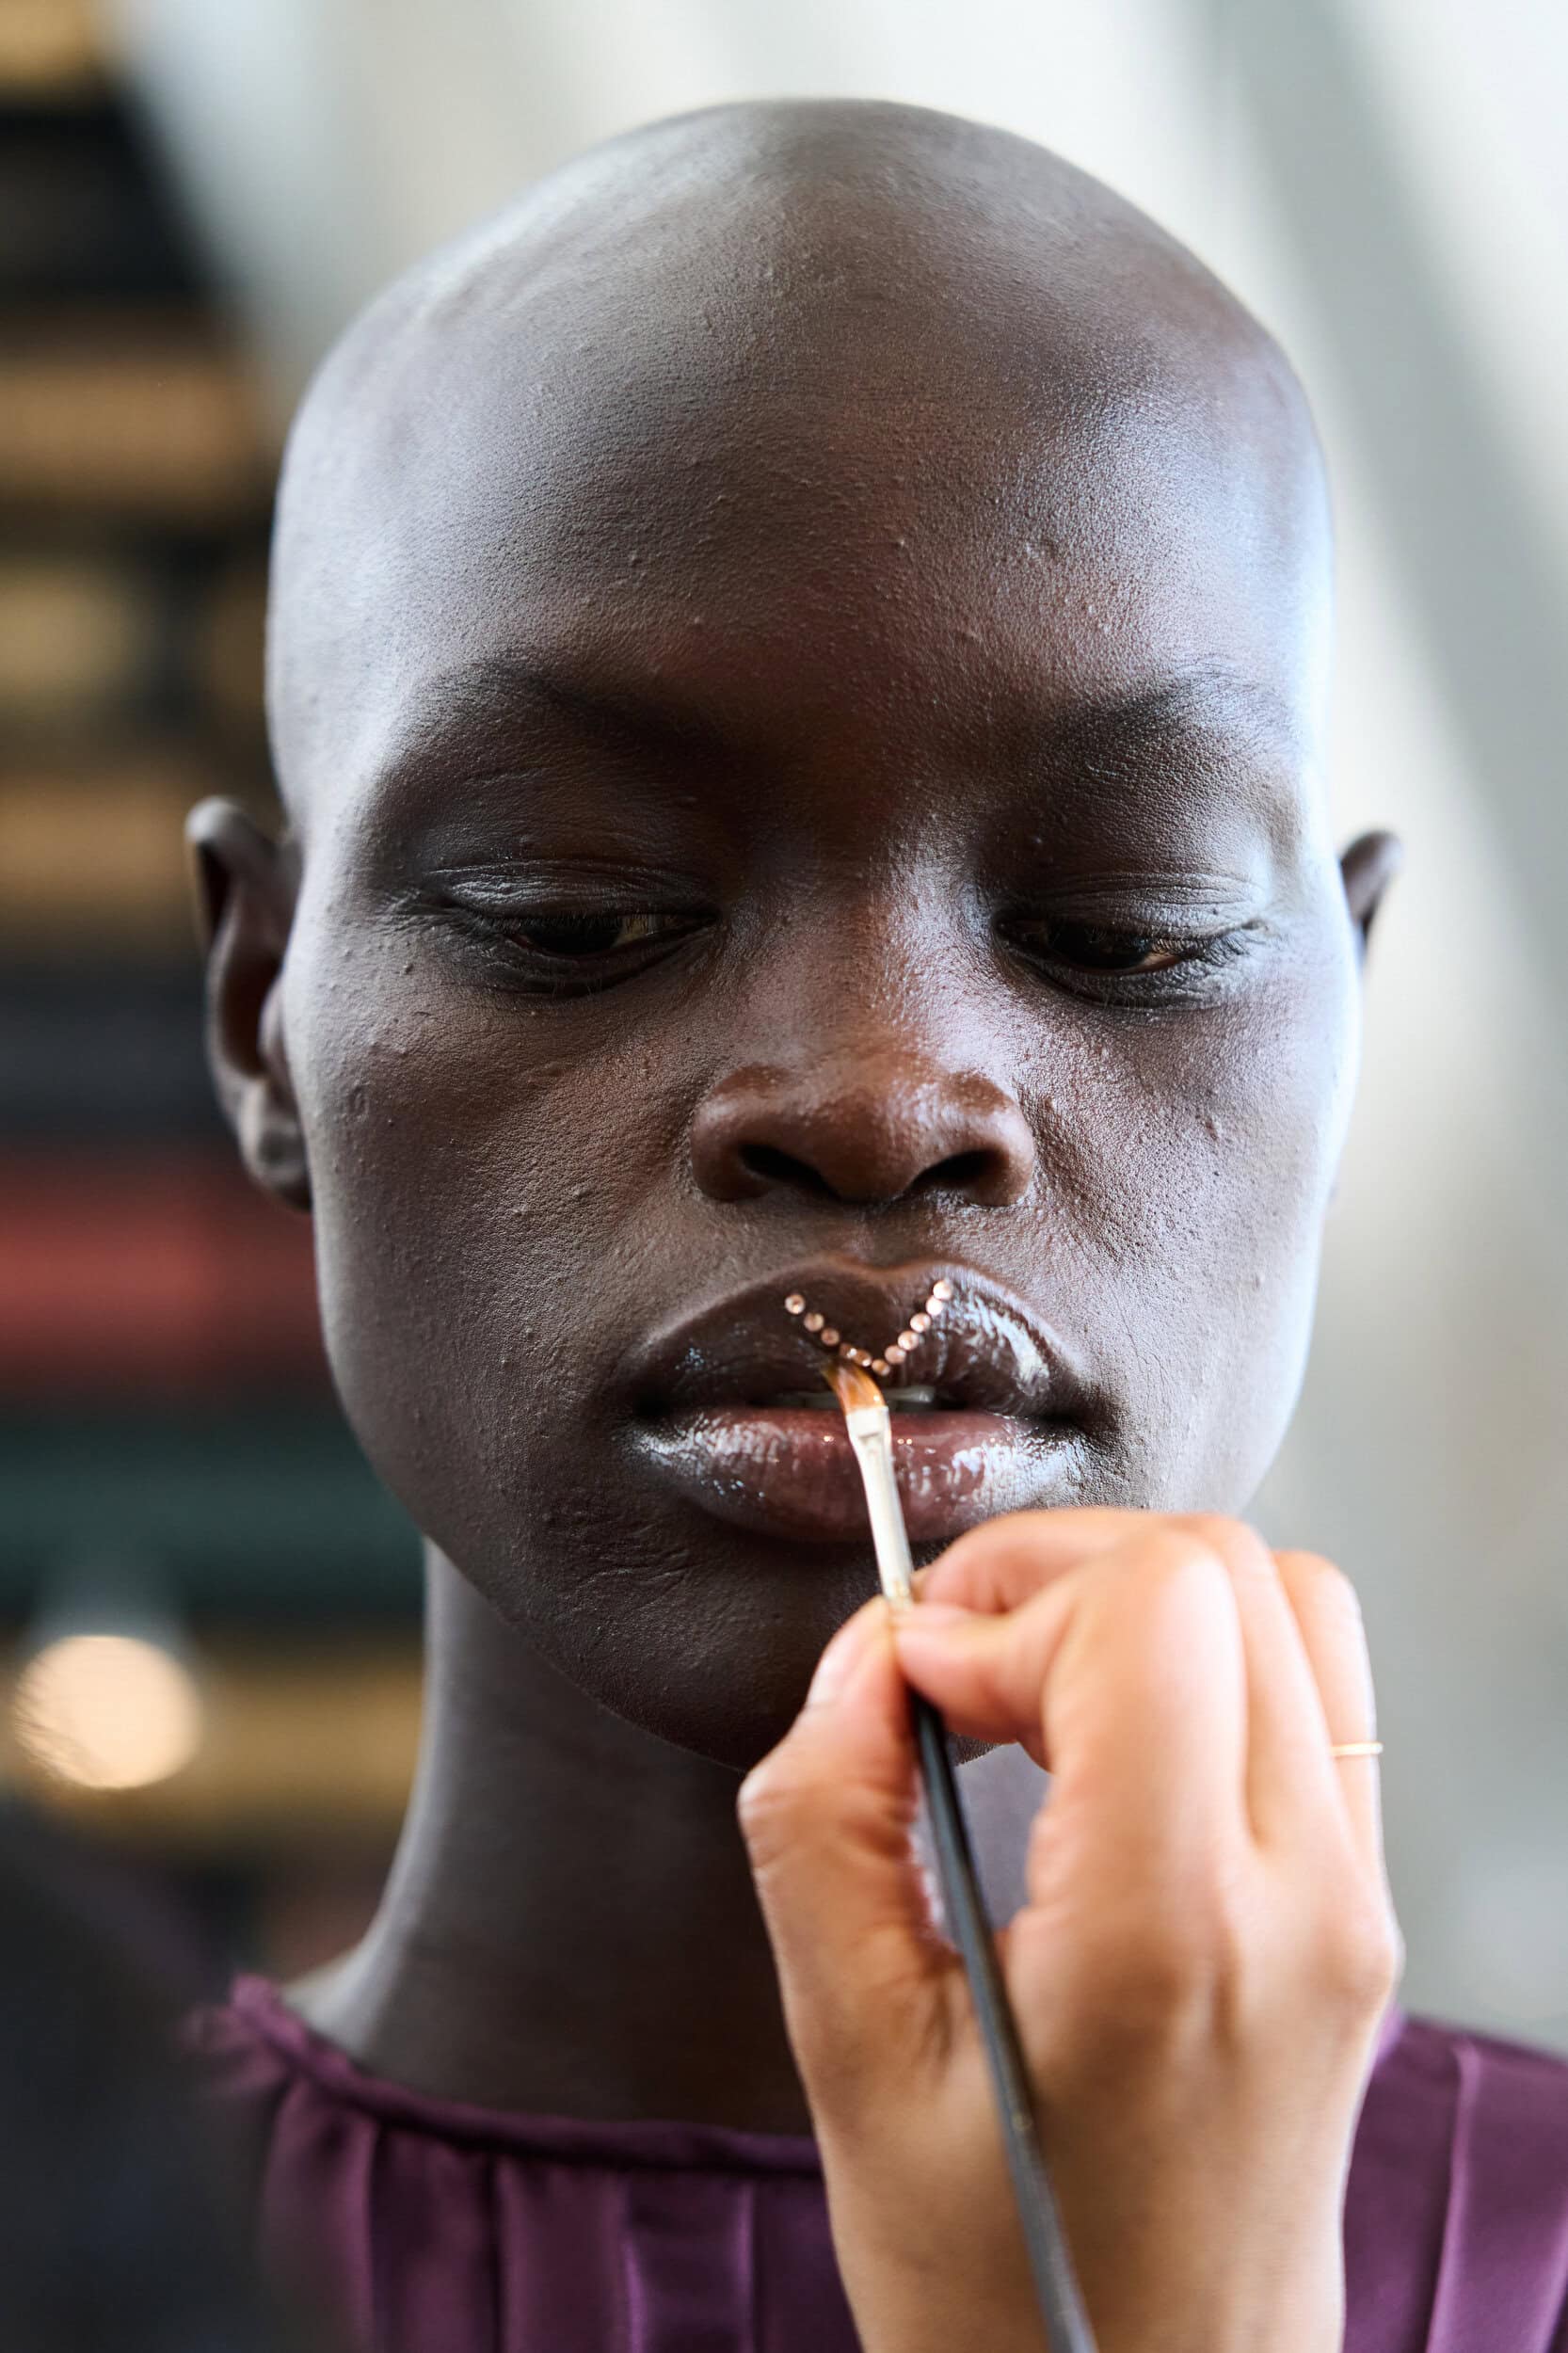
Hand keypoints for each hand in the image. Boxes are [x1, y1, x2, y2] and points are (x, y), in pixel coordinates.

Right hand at [738, 1510, 1400, 2352]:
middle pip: (1224, 1570)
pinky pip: (1313, 1688)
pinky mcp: (1361, 1907)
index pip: (1155, 1611)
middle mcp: (1303, 1900)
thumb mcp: (849, 2058)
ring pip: (1288, 1601)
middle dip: (1056, 1575)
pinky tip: (1098, 1736)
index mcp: (1173, 1935)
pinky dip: (1198, 1655)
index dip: (1005, 1601)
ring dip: (1133, 1600)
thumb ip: (823, 1824)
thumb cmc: (1004, 2285)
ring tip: (1021, 1687)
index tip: (916, 1682)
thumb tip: (863, 1658)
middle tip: (950, 1663)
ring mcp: (1355, 1901)